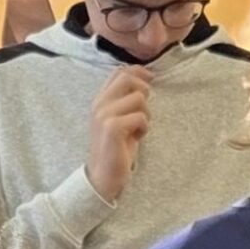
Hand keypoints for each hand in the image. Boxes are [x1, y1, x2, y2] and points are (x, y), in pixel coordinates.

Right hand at [85, 67, 152, 201]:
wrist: (103, 176)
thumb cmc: (116, 148)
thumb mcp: (120, 119)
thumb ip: (126, 100)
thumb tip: (145, 79)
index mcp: (100, 100)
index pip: (118, 72)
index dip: (137, 71)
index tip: (150, 79)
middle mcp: (99, 105)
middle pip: (127, 78)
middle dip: (143, 90)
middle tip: (144, 109)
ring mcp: (104, 115)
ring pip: (138, 98)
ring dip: (146, 114)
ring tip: (139, 129)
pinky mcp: (113, 128)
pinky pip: (140, 117)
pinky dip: (144, 128)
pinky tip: (137, 138)